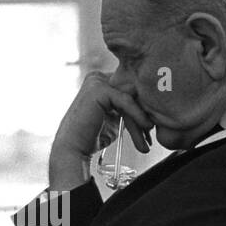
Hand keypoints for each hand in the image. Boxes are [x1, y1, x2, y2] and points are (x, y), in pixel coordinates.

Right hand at [49, 72, 153, 187]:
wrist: (74, 148)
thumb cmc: (93, 137)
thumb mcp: (114, 119)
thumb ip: (127, 108)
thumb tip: (149, 107)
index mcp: (100, 81)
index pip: (129, 87)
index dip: (142, 105)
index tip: (152, 125)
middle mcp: (98, 77)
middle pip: (132, 90)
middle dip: (144, 111)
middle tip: (151, 132)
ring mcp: (97, 81)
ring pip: (131, 96)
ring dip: (142, 116)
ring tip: (149, 135)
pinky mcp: (99, 89)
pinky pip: (126, 101)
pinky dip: (138, 115)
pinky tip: (146, 127)